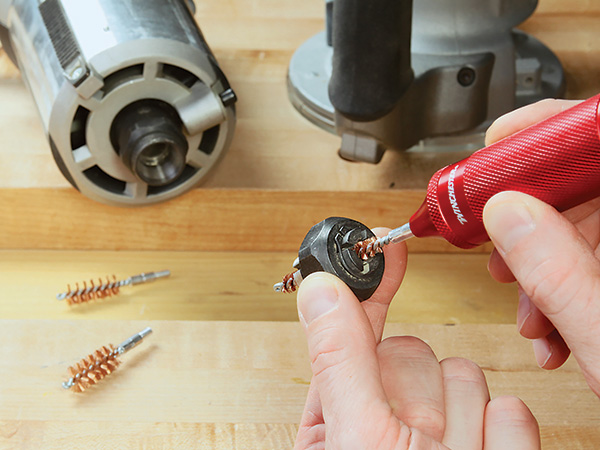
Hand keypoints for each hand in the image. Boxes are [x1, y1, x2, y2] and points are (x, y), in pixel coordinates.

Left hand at [294, 229, 539, 448]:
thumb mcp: (358, 435)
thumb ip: (340, 360)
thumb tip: (319, 290)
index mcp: (338, 422)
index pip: (352, 336)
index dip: (368, 289)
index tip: (379, 249)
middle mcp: (391, 425)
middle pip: (414, 351)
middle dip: (422, 385)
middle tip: (420, 428)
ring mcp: (445, 434)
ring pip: (463, 374)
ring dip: (465, 412)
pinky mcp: (494, 444)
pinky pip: (509, 408)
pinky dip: (504, 434)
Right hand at [483, 99, 599, 396]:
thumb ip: (558, 275)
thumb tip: (506, 214)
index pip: (599, 135)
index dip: (549, 130)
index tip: (501, 146)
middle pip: (586, 186)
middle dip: (529, 220)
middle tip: (498, 249)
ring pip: (587, 226)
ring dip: (542, 267)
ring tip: (529, 311)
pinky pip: (596, 258)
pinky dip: (566, 288)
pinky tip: (553, 326)